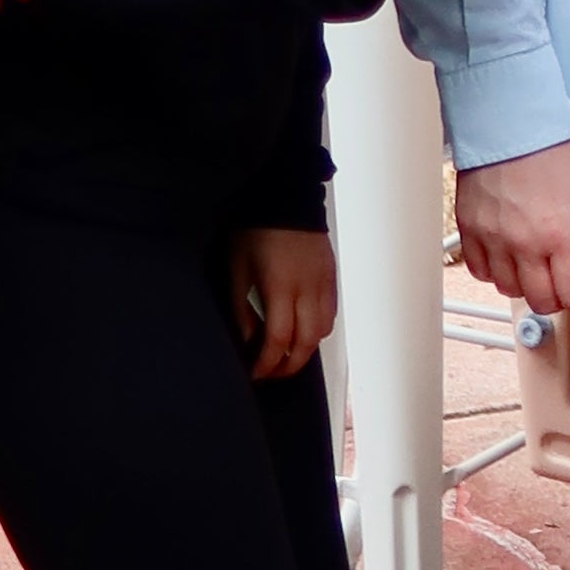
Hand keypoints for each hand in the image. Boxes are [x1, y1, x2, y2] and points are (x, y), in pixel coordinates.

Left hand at [229, 219, 337, 381]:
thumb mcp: (237, 268)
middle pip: (306, 344)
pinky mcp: (331, 276)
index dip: (266, 363)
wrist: (286, 196)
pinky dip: (317, 330)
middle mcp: (307, 290)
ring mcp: (324, 283)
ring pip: (323, 332)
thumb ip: (241, 308)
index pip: (278, 340)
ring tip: (285, 353)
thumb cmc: (255, 230)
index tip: (254, 373)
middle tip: (270, 371)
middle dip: (288, 366)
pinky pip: (330, 314)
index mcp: (280, 288)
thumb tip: (247, 339)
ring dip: (305, 350)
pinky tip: (302, 328)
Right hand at [453, 134, 569, 317]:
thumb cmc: (552, 143)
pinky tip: (510, 255)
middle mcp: (523, 243)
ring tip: (539, 264)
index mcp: (559, 233)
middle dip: (561, 297)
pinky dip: (496, 272)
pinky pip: (479, 271)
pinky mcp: (469, 229)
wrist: (508, 116)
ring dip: (528, 285)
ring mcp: (491, 238)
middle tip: (569, 280)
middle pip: (541, 302)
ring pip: (509, 290)